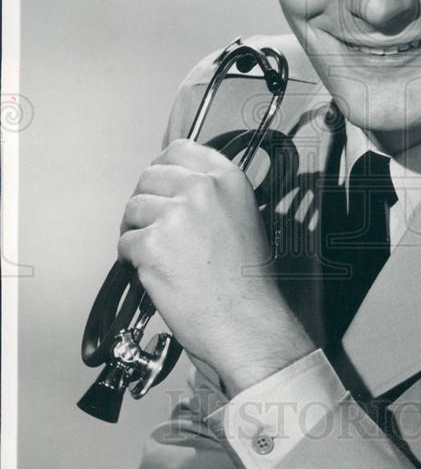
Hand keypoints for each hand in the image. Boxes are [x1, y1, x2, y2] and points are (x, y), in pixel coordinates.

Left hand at [117, 139, 313, 396]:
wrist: (245, 320)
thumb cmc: (247, 280)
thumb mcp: (242, 216)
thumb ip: (211, 194)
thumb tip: (173, 186)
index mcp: (227, 178)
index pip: (180, 149)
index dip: (164, 168)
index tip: (161, 185)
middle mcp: (202, 188)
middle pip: (149, 176)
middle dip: (146, 201)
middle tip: (154, 226)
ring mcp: (175, 214)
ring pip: (133, 209)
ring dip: (137, 230)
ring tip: (157, 254)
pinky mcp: (152, 244)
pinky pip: (125, 242)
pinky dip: (132, 259)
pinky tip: (155, 272)